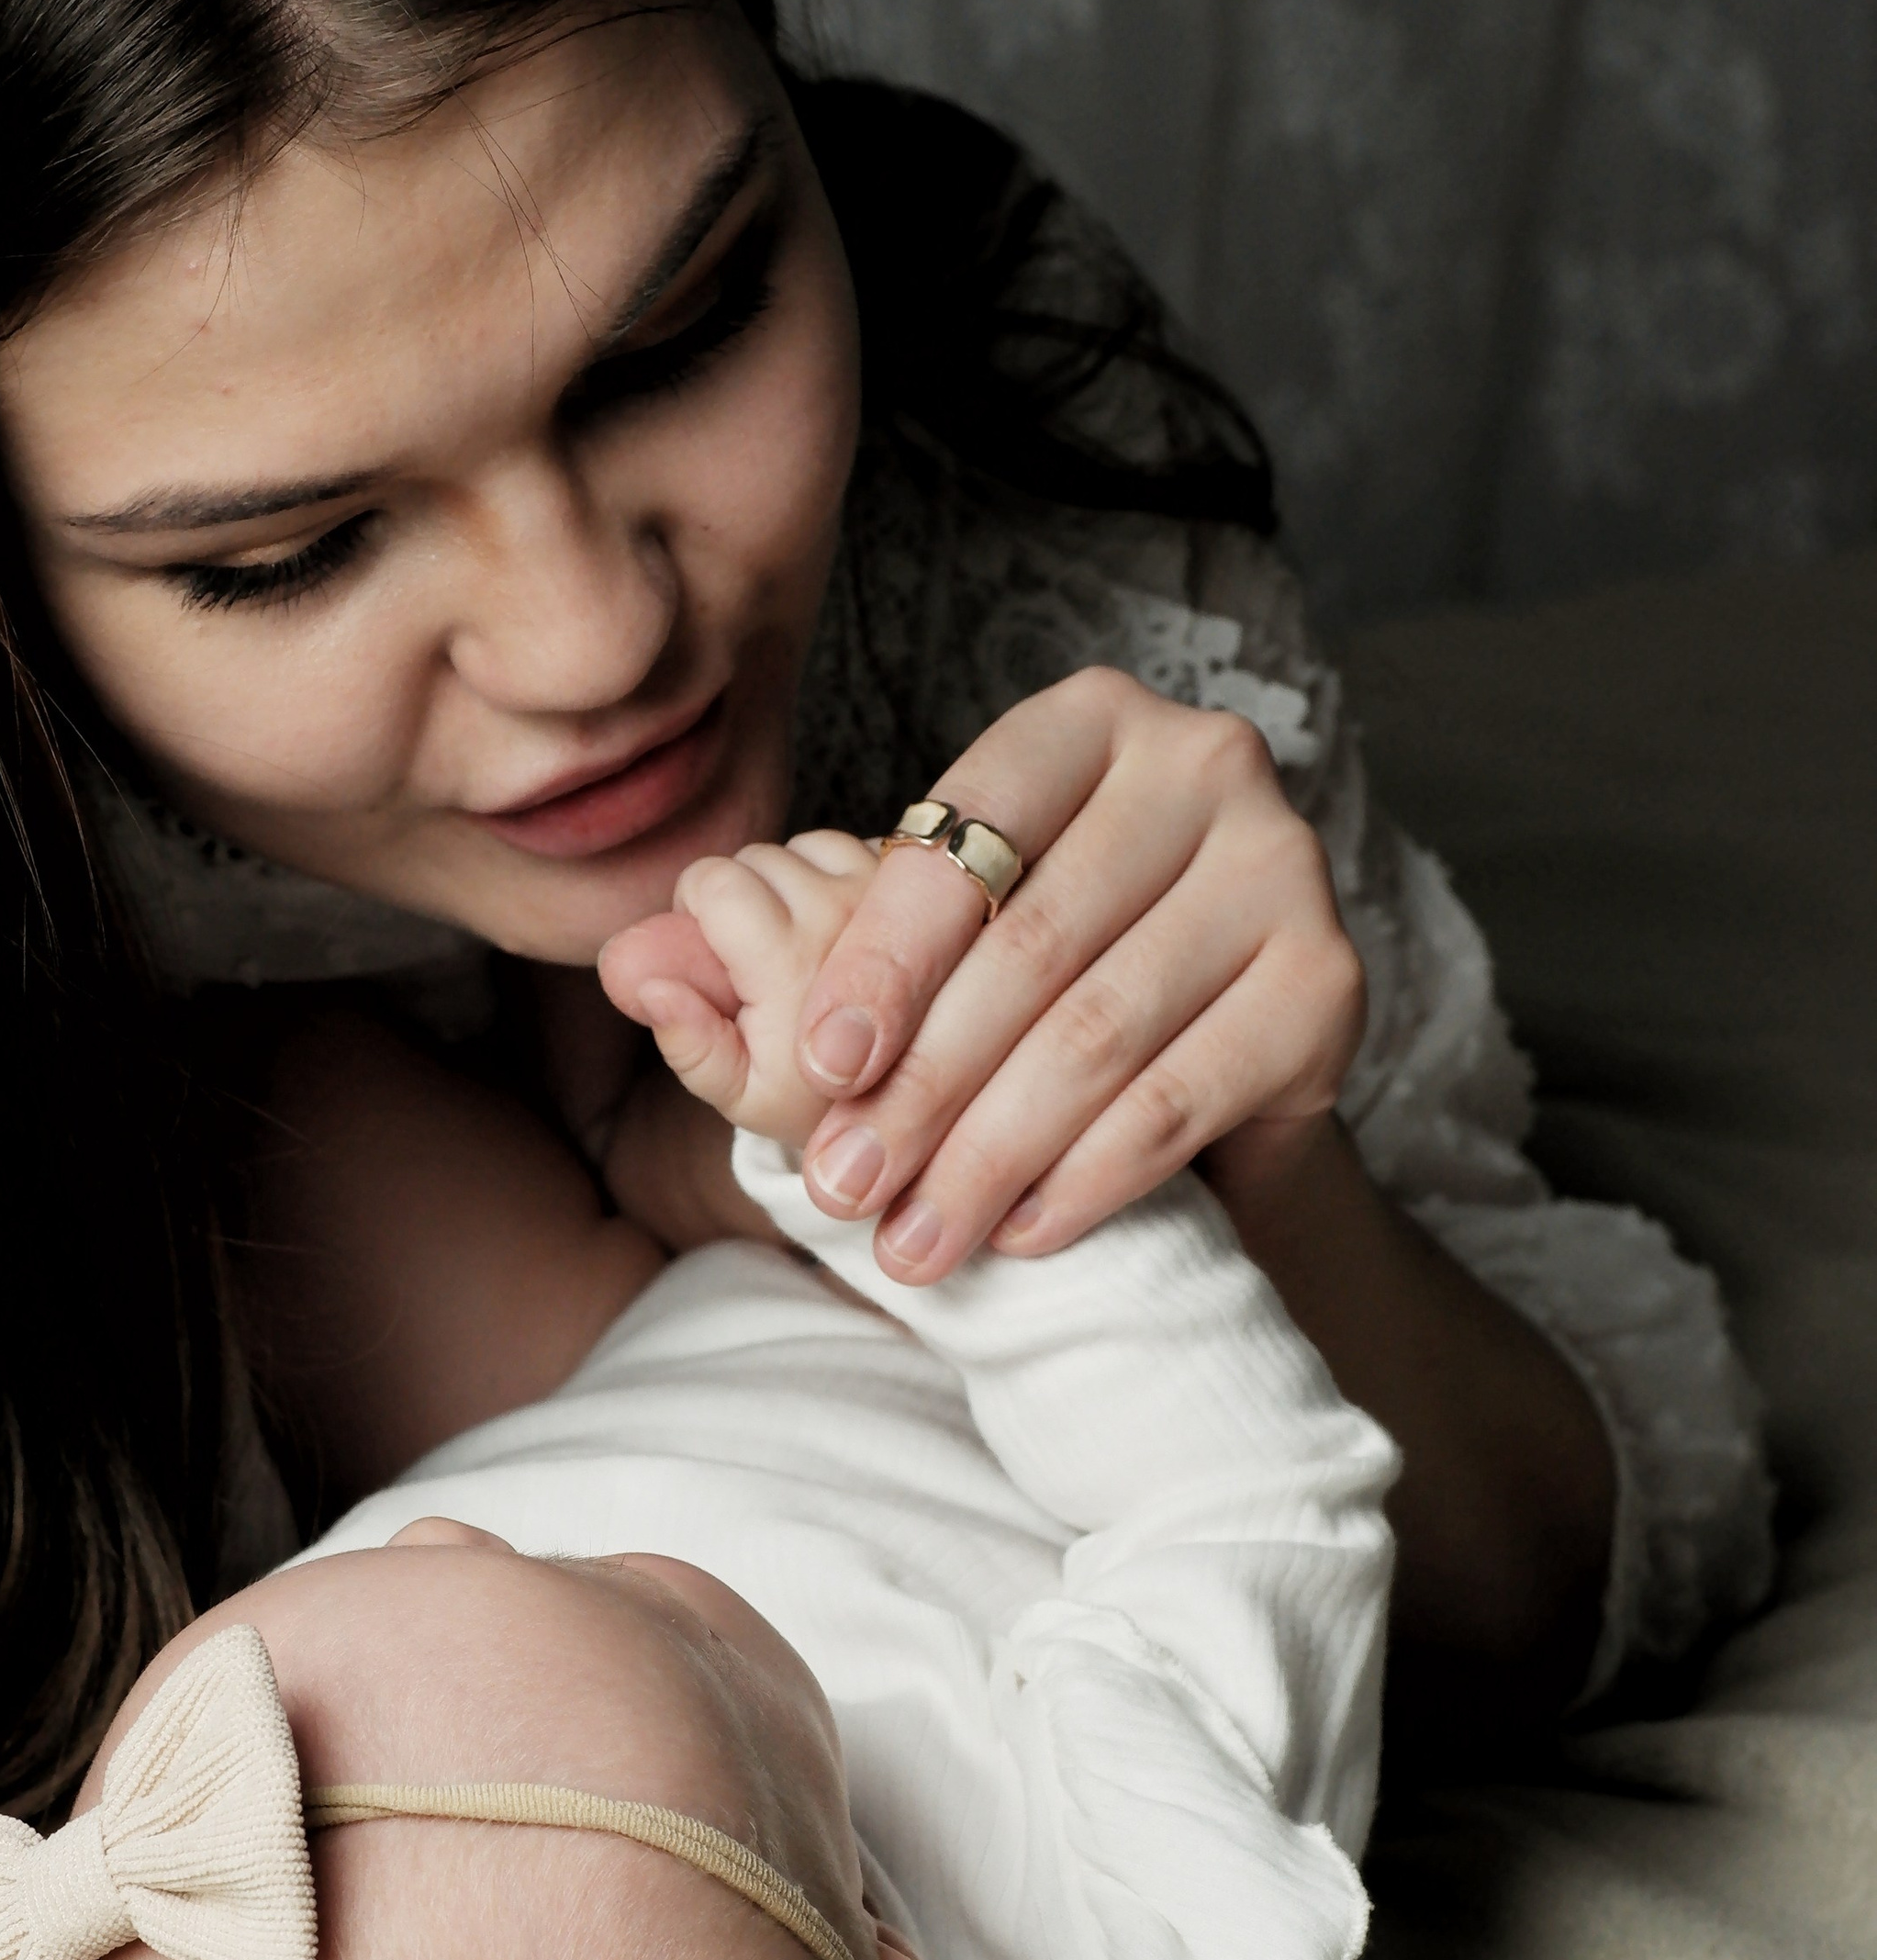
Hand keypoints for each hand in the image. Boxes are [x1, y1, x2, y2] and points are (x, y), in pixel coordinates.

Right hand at [599, 831, 881, 1145]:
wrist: (912, 1100)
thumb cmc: (813, 1098)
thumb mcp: (740, 1092)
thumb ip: (689, 1042)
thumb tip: (650, 989)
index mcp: (795, 961)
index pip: (714, 880)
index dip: (693, 907)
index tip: (711, 950)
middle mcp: (846, 913)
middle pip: (754, 859)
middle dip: (738, 896)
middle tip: (755, 958)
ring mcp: (886, 891)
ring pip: (801, 849)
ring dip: (787, 885)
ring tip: (796, 946)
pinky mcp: (911, 881)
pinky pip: (847, 850)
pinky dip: (831, 877)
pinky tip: (835, 930)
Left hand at [770, 668, 1365, 1282]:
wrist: (1222, 1051)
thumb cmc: (1046, 977)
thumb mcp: (934, 941)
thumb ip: (790, 947)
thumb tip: (630, 969)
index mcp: (1087, 720)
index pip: (968, 834)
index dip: (884, 958)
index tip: (819, 1070)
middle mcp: (1204, 764)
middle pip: (1032, 946)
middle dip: (923, 1086)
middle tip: (845, 1186)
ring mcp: (1284, 867)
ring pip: (1101, 1032)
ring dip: (990, 1154)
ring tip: (913, 1239)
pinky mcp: (1330, 982)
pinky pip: (1182, 1096)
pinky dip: (1088, 1178)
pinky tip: (1018, 1230)